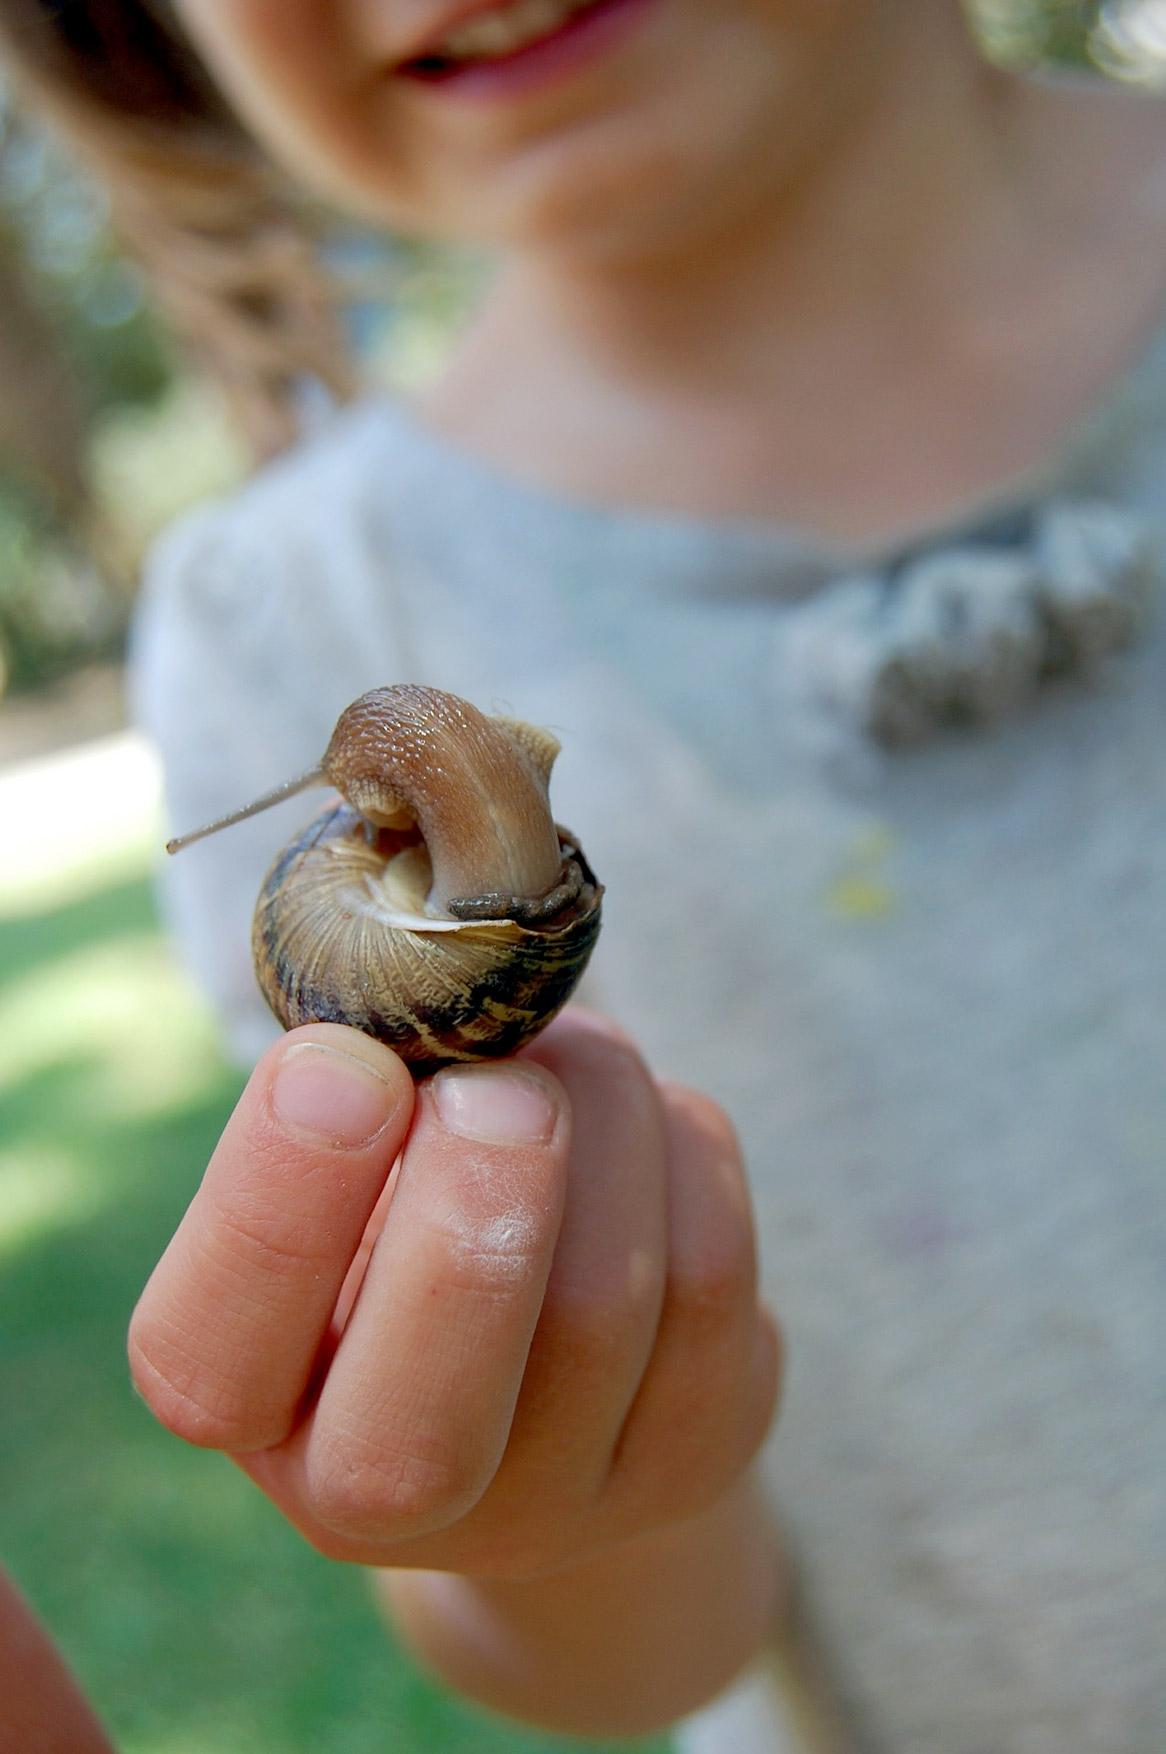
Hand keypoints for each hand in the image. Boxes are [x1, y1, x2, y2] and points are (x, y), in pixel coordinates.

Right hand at [129, 1009, 780, 1579]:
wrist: (554, 1362)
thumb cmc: (409, 1213)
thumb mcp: (349, 1164)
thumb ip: (366, 1104)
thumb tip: (447, 1015)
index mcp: (251, 1407)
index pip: (209, 1360)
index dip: (281, 1201)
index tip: (347, 1061)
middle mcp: (379, 1496)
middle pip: (421, 1422)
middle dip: (473, 1204)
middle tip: (497, 1083)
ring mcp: (552, 1501)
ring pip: (599, 1307)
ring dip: (600, 1122)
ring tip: (574, 1054)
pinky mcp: (689, 1458)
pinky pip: (710, 1275)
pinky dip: (680, 1148)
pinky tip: (644, 1123)